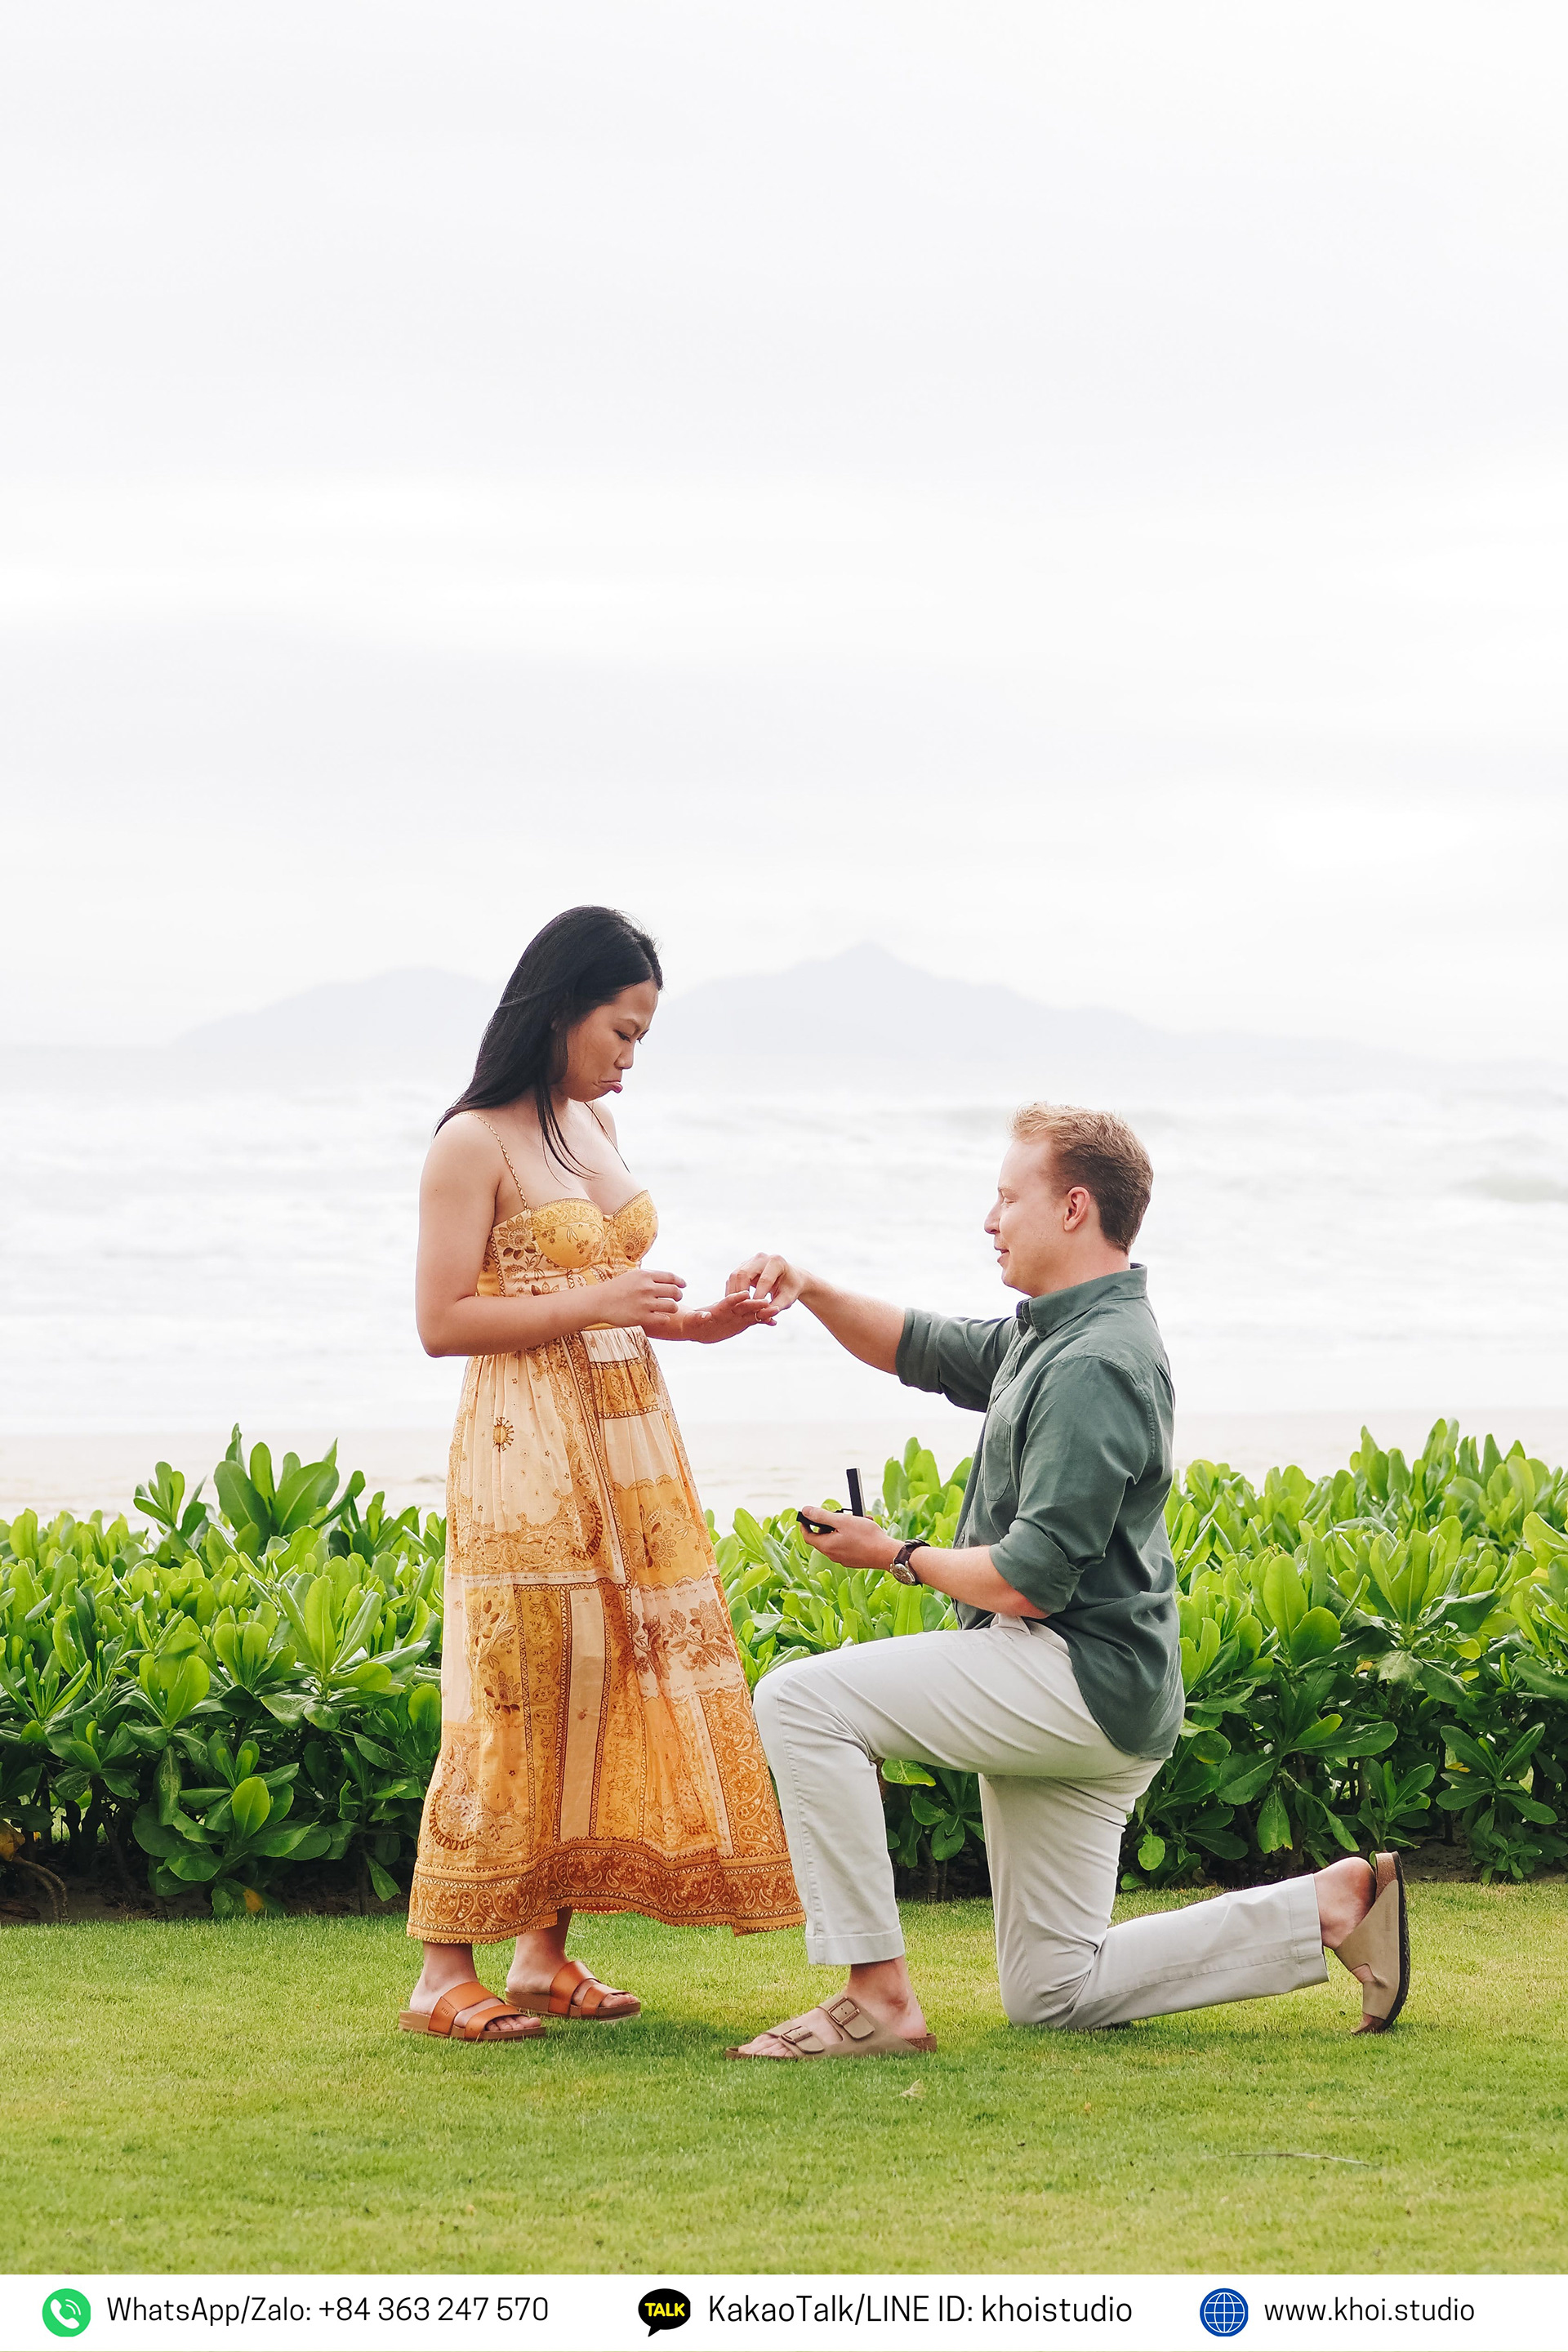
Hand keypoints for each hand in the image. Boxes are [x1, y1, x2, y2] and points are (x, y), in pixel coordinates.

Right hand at [593, 1266, 686, 1329]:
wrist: (599, 1302)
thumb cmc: (616, 1289)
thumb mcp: (633, 1276)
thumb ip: (649, 1277)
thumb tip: (667, 1279)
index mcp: (645, 1276)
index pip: (671, 1277)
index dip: (680, 1282)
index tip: (683, 1285)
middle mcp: (647, 1288)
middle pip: (675, 1291)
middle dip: (679, 1295)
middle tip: (677, 1298)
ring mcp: (645, 1303)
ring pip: (672, 1306)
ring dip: (673, 1308)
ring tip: (668, 1309)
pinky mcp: (642, 1318)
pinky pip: (663, 1319)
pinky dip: (665, 1318)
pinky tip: (660, 1317)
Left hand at [648, 1293, 779, 1344]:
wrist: (695, 1325)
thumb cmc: (691, 1322)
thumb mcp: (693, 1321)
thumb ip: (698, 1318)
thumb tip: (702, 1317)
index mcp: (719, 1307)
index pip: (729, 1301)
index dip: (737, 1298)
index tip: (746, 1295)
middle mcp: (731, 1309)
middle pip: (744, 1305)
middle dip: (756, 1304)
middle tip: (769, 1303)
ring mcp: (738, 1315)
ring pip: (753, 1312)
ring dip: (763, 1311)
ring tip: (777, 1310)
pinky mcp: (742, 1322)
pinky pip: (755, 1320)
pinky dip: (763, 1320)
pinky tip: (774, 1322)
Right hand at [727, 1251, 810, 1311]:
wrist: (790, 1279)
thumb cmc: (790, 1289)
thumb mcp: (787, 1299)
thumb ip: (775, 1306)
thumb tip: (760, 1314)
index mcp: (776, 1261)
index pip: (764, 1280)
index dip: (759, 1297)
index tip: (755, 1312)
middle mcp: (761, 1257)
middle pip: (744, 1274)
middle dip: (741, 1293)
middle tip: (741, 1310)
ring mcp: (751, 1260)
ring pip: (735, 1275)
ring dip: (733, 1292)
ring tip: (736, 1308)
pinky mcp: (743, 1266)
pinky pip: (733, 1278)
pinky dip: (732, 1291)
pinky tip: (735, 1302)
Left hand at [796, 1508, 900, 1572]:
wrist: (886, 1553)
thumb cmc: (865, 1537)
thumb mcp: (842, 1521)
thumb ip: (822, 1516)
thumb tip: (805, 1511)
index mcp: (827, 1546)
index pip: (808, 1536)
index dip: (805, 1525)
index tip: (807, 1516)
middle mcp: (833, 1555)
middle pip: (824, 1537)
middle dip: (829, 1523)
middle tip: (839, 1514)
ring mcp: (843, 1559)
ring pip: (837, 1539)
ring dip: (843, 1527)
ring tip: (857, 1519)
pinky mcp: (854, 1560)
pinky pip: (847, 1545)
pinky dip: (852, 1535)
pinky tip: (864, 1528)